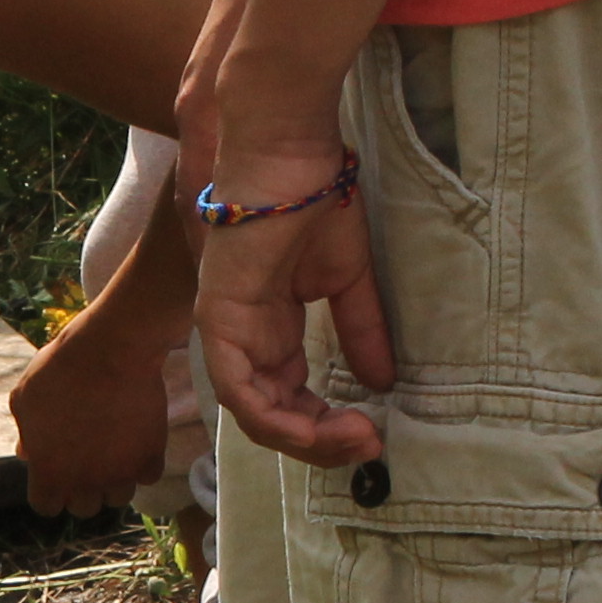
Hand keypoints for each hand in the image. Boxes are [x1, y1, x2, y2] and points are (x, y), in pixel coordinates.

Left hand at [11, 313, 171, 516]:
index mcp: (50, 472)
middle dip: (83, 488)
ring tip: (112, 452)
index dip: (50, 490)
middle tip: (85, 461)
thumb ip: (26, 432)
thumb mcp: (26, 398)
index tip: (56, 472)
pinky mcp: (151, 457)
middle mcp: (85, 482)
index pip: (46, 506)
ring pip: (118, 498)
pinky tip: (135, 440)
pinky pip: (147, 477)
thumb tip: (27, 453)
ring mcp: (121, 473)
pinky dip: (142, 464)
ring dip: (114, 481)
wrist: (111, 351)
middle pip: (84, 509)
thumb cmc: (59, 371)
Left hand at [190, 140, 394, 467]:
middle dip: (321, 441)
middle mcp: (245, 338)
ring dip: (305, 438)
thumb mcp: (348, 280)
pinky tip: (314, 427)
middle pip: (273, 415)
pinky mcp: (218, 321)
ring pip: (254, 415)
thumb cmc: (313, 200)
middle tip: (367, 444)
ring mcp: (227, 331)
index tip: (373, 432)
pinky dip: (275, 419)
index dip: (328, 425)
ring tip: (354, 438)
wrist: (287, 157)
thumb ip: (360, 331)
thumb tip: (383, 383)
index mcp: (270, 329)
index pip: (290, 398)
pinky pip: (237, 391)